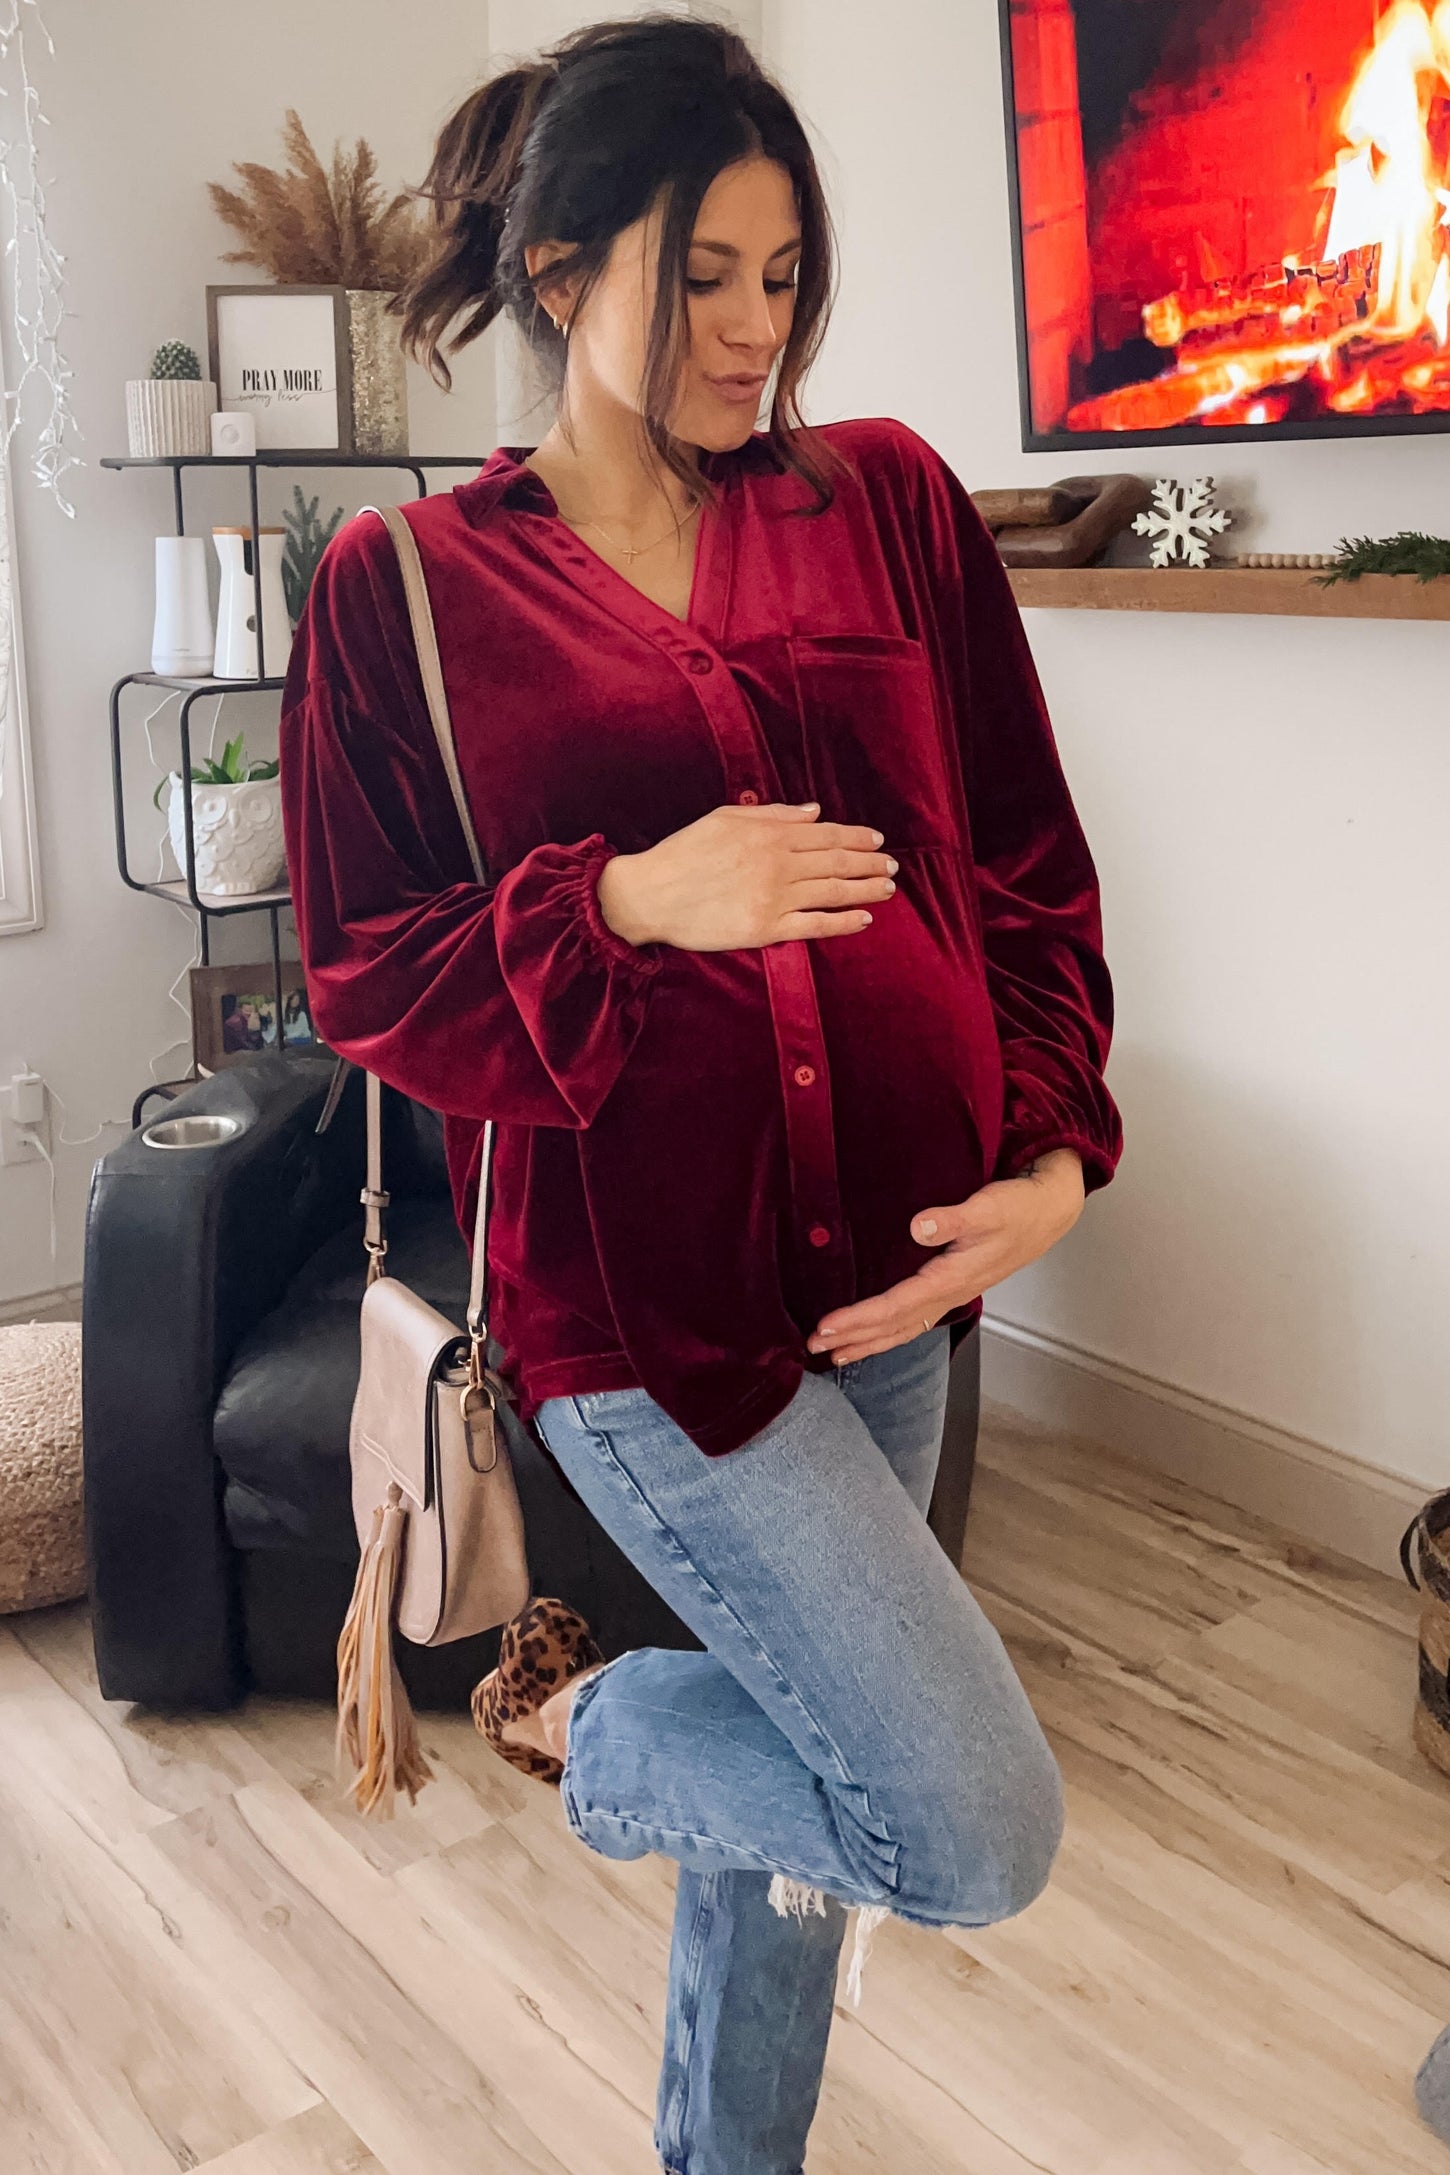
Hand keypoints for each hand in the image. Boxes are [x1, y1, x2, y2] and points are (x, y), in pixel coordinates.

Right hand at [596, 802, 897, 951]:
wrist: (651, 894)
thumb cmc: (684, 853)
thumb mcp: (725, 818)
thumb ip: (773, 814)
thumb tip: (814, 812)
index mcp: (768, 834)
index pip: (825, 834)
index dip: (856, 837)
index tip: (877, 841)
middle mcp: (777, 864)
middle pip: (836, 862)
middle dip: (869, 863)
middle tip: (891, 867)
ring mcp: (774, 897)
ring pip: (833, 892)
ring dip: (865, 890)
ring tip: (887, 889)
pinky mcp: (766, 929)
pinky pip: (816, 925)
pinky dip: (843, 922)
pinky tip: (863, 919)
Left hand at [805, 1148, 1086, 1363]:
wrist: (1047, 1212)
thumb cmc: (1016, 1208)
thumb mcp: (987, 1208)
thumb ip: (952, 1218)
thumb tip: (917, 1226)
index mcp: (952, 1278)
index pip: (896, 1306)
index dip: (859, 1319)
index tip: (825, 1326)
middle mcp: (949, 1294)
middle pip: (895, 1326)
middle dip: (855, 1339)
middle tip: (814, 1347)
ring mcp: (952, 1294)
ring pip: (904, 1328)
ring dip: (869, 1342)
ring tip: (834, 1354)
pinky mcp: (953, 1287)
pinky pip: (914, 1318)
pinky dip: (889, 1331)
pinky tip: (873, 1335)